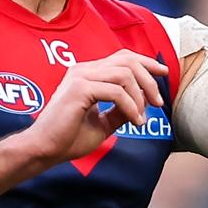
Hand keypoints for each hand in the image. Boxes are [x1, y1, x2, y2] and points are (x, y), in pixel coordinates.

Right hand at [13, 49, 168, 163]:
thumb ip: (121, 110)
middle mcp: (83, 70)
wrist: (44, 150)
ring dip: (140, 96)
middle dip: (149, 79)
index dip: (146, 62)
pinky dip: (131, 107)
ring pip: (124, 74)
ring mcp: (80, 76)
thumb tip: (144, 102)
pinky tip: (135, 121)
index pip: (122, 57)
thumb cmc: (68, 138)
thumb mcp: (103, 122)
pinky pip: (116, 92)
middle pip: (127, 61)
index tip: (164, 74)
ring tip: (143, 117)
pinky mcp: (79, 89)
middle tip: (158, 102)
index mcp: (87, 73)